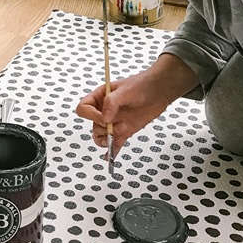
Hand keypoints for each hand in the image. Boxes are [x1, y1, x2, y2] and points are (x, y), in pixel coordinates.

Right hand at [75, 53, 198, 155]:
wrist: (158, 91)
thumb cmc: (140, 85)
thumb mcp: (125, 90)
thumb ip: (112, 103)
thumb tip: (104, 118)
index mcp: (100, 97)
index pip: (84, 108)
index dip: (91, 115)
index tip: (103, 117)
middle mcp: (105, 111)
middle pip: (93, 125)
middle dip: (102, 128)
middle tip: (113, 124)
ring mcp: (114, 122)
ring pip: (101, 136)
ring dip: (107, 138)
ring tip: (119, 131)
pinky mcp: (124, 131)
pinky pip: (114, 143)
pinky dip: (111, 151)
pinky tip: (109, 157)